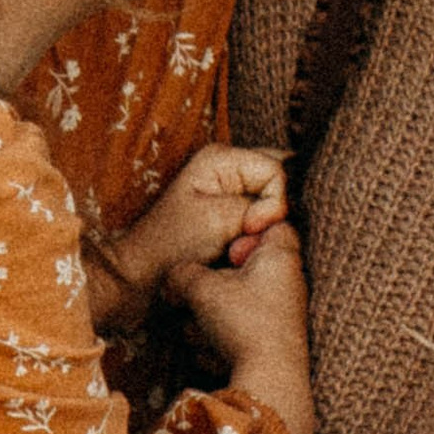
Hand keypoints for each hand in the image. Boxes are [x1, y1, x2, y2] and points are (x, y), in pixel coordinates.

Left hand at [88, 145, 287, 330]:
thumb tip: (289, 209)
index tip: (251, 230)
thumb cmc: (173, 246)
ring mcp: (233, 188)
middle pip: (281, 180)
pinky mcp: (235, 211)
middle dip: (278, 210)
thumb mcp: (220, 219)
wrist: (144, 275)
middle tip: (255, 236)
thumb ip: (261, 207)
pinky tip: (249, 247)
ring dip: (272, 225)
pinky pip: (266, 216)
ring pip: (277, 200)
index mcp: (222, 158)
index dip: (275, 203)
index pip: (277, 170)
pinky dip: (264, 233)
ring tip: (248, 244)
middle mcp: (230, 166)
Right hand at [167, 216, 312, 433]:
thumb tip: (173, 279)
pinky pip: (242, 331)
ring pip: (239, 303)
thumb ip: (181, 274)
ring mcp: (283, 314)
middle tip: (194, 294)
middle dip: (213, 283)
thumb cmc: (243, 322)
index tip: (224, 248)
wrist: (269, 380)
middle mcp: (287, 282)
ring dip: (212, 317)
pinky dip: (224, 340)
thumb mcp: (201, 288)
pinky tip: (212, 355)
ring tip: (198, 331)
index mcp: (280, 257)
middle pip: (246, 268)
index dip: (245, 230)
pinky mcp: (274, 342)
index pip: (272, 224)